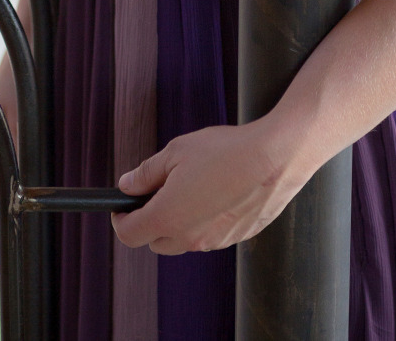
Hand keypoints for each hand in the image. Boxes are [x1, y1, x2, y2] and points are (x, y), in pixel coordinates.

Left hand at [110, 121, 301, 255]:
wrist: (275, 159)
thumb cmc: (226, 152)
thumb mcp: (176, 151)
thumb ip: (147, 172)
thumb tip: (127, 185)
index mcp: (168, 217)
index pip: (129, 234)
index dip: (120, 219)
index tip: (122, 205)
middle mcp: (189, 238)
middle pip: (155, 241)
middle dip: (150, 219)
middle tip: (158, 190)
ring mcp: (214, 243)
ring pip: (183, 240)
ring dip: (178, 221)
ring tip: (192, 185)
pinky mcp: (235, 239)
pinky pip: (208, 236)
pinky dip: (204, 221)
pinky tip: (216, 192)